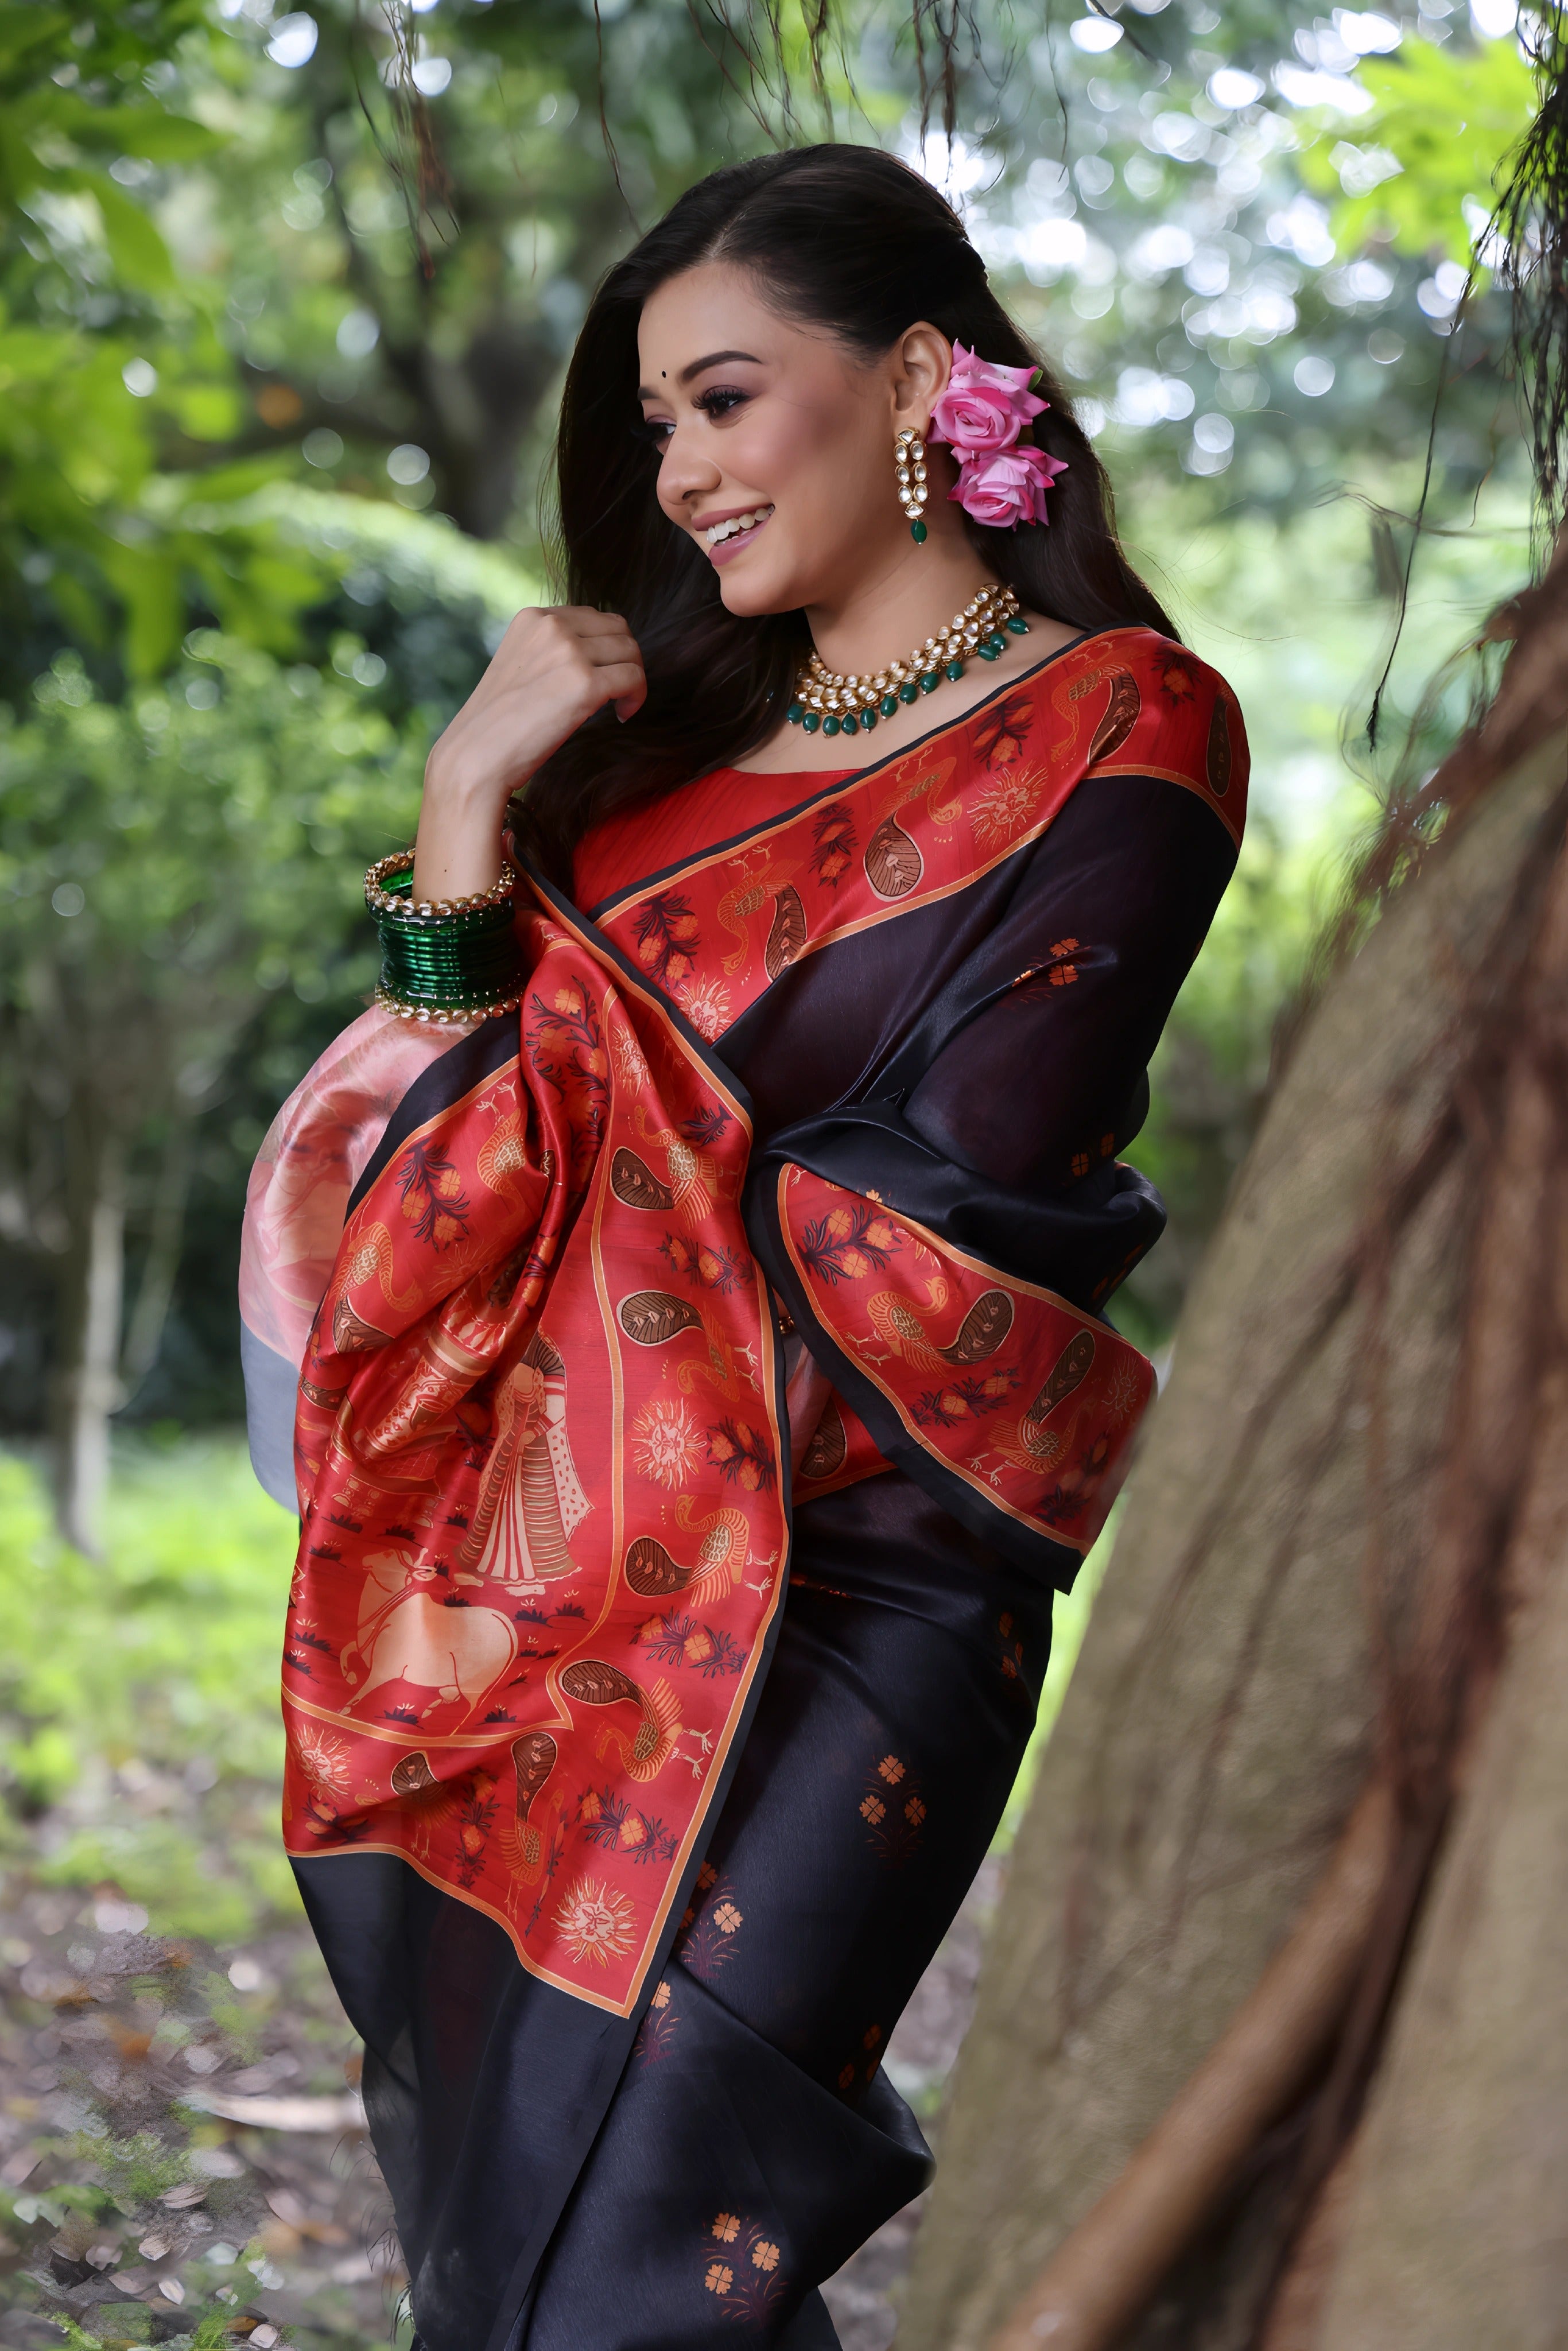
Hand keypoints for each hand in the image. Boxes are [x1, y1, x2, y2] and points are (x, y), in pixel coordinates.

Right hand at [413, 606, 645, 898]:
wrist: (476, 757)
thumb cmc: (499, 724)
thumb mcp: (523, 667)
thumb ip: (554, 651)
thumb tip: (600, 652)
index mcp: (533, 618)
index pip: (594, 617)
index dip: (608, 648)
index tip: (603, 675)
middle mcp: (551, 626)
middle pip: (619, 630)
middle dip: (626, 660)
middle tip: (618, 692)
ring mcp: (569, 652)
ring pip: (630, 653)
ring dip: (632, 680)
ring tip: (617, 706)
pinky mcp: (584, 683)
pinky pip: (633, 679)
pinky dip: (636, 698)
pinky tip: (621, 716)